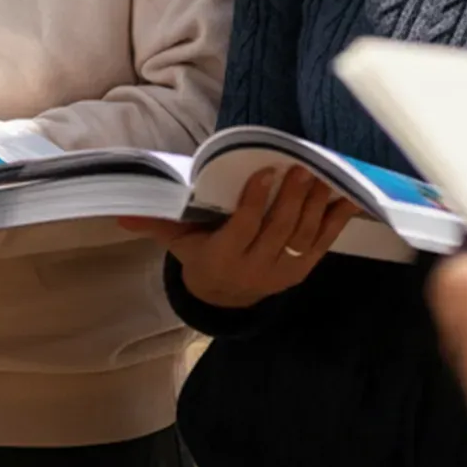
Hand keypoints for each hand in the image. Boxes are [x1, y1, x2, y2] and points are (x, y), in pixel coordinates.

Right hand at [121, 167, 358, 309]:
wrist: (223, 299)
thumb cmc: (200, 257)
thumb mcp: (177, 243)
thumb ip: (156, 223)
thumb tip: (121, 213)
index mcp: (223, 258)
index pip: (242, 228)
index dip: (254, 201)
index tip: (265, 171)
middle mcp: (255, 268)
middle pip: (278, 230)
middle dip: (291, 197)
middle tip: (300, 166)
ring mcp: (282, 272)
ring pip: (303, 237)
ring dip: (315, 205)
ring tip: (321, 175)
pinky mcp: (300, 271)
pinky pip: (322, 245)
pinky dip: (335, 221)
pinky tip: (346, 197)